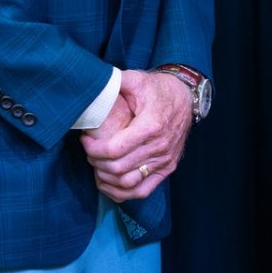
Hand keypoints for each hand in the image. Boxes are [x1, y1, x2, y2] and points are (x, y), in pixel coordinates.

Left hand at [79, 69, 194, 200]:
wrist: (186, 98)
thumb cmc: (158, 89)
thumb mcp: (137, 79)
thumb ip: (115, 82)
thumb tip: (92, 84)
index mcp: (150, 126)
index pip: (114, 149)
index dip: (93, 149)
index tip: (85, 139)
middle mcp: (159, 147)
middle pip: (117, 168)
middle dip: (96, 162)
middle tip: (90, 151)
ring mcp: (164, 160)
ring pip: (127, 183)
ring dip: (106, 178)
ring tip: (97, 165)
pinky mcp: (167, 168)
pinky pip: (142, 191)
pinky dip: (122, 193)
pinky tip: (109, 183)